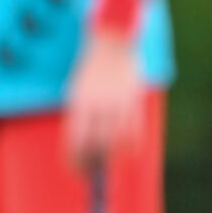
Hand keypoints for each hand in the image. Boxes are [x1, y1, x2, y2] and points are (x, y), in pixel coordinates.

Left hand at [61, 28, 143, 169]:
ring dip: (113, 156)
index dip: (76, 162)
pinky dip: (131, 145)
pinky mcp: (135, 101)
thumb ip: (80, 116)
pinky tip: (127, 149)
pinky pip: (135, 132)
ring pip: (118, 142)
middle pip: (97, 146)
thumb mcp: (77, 91)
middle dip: (94, 163)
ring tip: (109, 160)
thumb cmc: (91, 68)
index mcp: (81, 104)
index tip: (77, 170)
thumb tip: (82, 146)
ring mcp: (119, 104)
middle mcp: (99, 106)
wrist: (112, 41)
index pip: (76, 143)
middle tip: (94, 170)